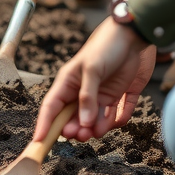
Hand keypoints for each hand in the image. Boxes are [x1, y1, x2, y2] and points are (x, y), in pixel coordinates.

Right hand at [34, 18, 155, 143]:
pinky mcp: (122, 94)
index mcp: (70, 80)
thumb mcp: (92, 68)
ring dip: (97, 127)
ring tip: (99, 129)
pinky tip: (117, 118)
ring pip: (96, 120)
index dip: (44, 124)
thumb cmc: (108, 44)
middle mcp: (85, 90)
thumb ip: (88, 96)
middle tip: (81, 135)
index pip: (52, 106)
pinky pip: (119, 114)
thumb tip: (84, 123)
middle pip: (74, 118)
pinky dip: (118, 119)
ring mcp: (104, 93)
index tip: (39, 142)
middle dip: (76, 129)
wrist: (136, 33)